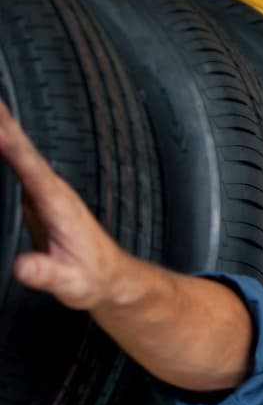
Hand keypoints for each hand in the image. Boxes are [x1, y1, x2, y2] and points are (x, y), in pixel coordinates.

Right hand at [0, 98, 126, 309]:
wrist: (111, 278)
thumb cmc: (92, 280)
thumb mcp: (70, 283)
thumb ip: (46, 273)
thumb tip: (22, 267)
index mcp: (60, 206)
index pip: (32, 171)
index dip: (13, 150)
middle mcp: (53, 191)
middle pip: (25, 150)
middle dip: (4, 121)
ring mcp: (45, 191)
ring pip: (19, 151)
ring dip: (2, 124)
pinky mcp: (37, 197)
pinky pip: (16, 163)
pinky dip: (2, 144)